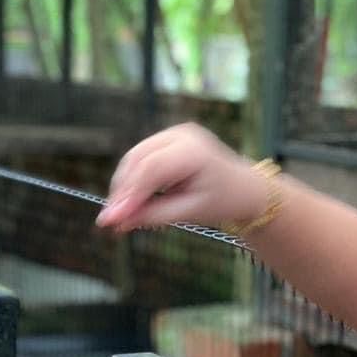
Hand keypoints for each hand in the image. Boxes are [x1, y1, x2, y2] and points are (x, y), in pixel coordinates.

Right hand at [96, 123, 268, 231]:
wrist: (245, 189)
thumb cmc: (223, 202)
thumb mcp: (190, 213)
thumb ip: (154, 215)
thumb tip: (118, 223)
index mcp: (193, 151)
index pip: (151, 169)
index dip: (129, 194)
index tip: (112, 218)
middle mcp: (181, 135)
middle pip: (138, 159)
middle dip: (122, 190)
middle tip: (110, 220)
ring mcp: (174, 133)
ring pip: (135, 157)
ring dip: (124, 185)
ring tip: (119, 214)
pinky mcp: (168, 140)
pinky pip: (142, 157)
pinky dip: (133, 179)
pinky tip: (130, 202)